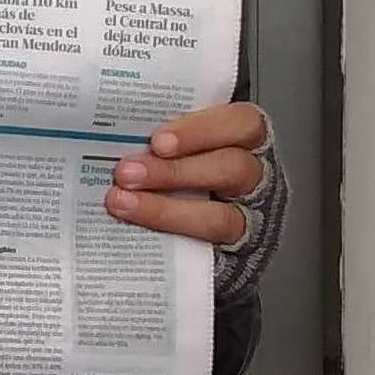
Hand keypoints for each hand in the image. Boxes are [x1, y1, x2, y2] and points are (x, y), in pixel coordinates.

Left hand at [103, 99, 271, 247]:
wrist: (213, 224)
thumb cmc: (188, 163)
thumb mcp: (184, 139)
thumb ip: (165, 133)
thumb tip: (118, 131)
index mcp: (247, 138)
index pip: (241, 123)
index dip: (200, 130)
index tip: (157, 140)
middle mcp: (255, 176)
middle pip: (232, 169)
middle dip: (174, 172)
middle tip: (127, 173)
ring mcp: (249, 218)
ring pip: (222, 217)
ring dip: (166, 210)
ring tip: (123, 203)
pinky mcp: (233, 252)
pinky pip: (209, 252)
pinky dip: (171, 238)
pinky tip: (138, 231)